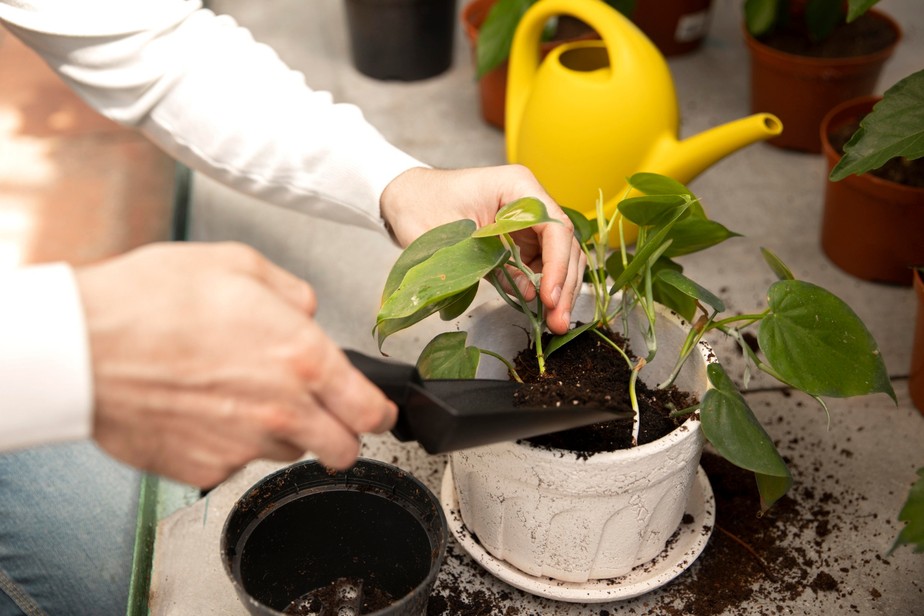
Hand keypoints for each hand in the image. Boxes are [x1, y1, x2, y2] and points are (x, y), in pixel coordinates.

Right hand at [75, 242, 396, 486]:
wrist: (81, 346)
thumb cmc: (150, 301)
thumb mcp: (237, 264)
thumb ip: (291, 293)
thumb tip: (307, 311)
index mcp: (302, 358)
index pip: (369, 409)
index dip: (379, 412)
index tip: (378, 412)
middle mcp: (282, 409)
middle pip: (342, 449)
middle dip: (341, 435)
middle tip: (325, 417)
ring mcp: (243, 445)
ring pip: (288, 453)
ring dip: (281, 433)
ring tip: (239, 397)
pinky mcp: (205, 468)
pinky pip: (234, 463)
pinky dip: (229, 444)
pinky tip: (203, 411)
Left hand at [380, 166, 585, 333]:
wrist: (406, 198)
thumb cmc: (421, 205)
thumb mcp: (451, 237)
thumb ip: (489, 263)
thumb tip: (527, 293)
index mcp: (518, 186)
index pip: (553, 226)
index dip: (556, 264)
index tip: (547, 297)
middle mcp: (530, 202)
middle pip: (564, 244)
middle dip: (564, 284)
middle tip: (559, 320)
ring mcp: (527, 222)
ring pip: (560, 257)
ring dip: (560, 290)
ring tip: (555, 323)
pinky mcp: (520, 240)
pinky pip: (542, 265)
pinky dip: (544, 288)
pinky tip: (541, 311)